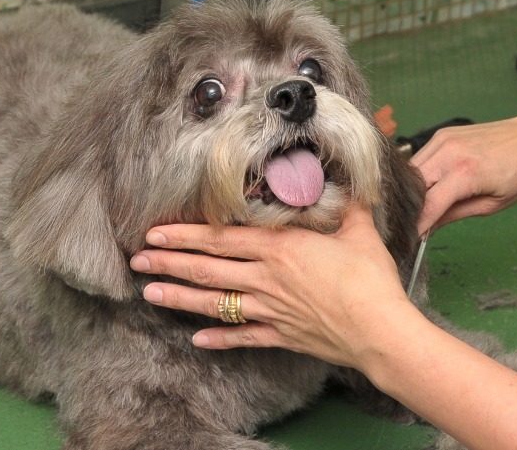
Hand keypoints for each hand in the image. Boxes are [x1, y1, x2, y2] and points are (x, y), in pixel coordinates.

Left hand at [129, 203, 420, 369]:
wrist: (379, 330)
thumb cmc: (370, 279)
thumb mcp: (359, 229)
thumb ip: (347, 203)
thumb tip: (350, 177)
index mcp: (280, 248)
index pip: (221, 238)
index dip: (185, 235)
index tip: (156, 232)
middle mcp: (266, 279)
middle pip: (207, 269)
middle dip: (169, 263)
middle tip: (137, 261)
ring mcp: (270, 310)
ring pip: (215, 303)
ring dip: (179, 298)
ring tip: (149, 295)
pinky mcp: (281, 335)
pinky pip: (243, 336)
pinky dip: (219, 338)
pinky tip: (197, 339)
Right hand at [411, 106, 516, 236]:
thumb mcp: (492, 204)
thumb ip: (455, 215)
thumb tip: (428, 228)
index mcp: (466, 172)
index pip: (427, 206)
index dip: (416, 226)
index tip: (410, 241)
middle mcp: (450, 151)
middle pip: (412, 187)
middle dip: (410, 208)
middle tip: (414, 227)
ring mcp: (444, 139)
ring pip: (412, 171)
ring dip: (413, 191)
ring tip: (423, 207)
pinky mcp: (443, 134)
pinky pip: (422, 157)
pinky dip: (421, 175)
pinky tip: (432, 186)